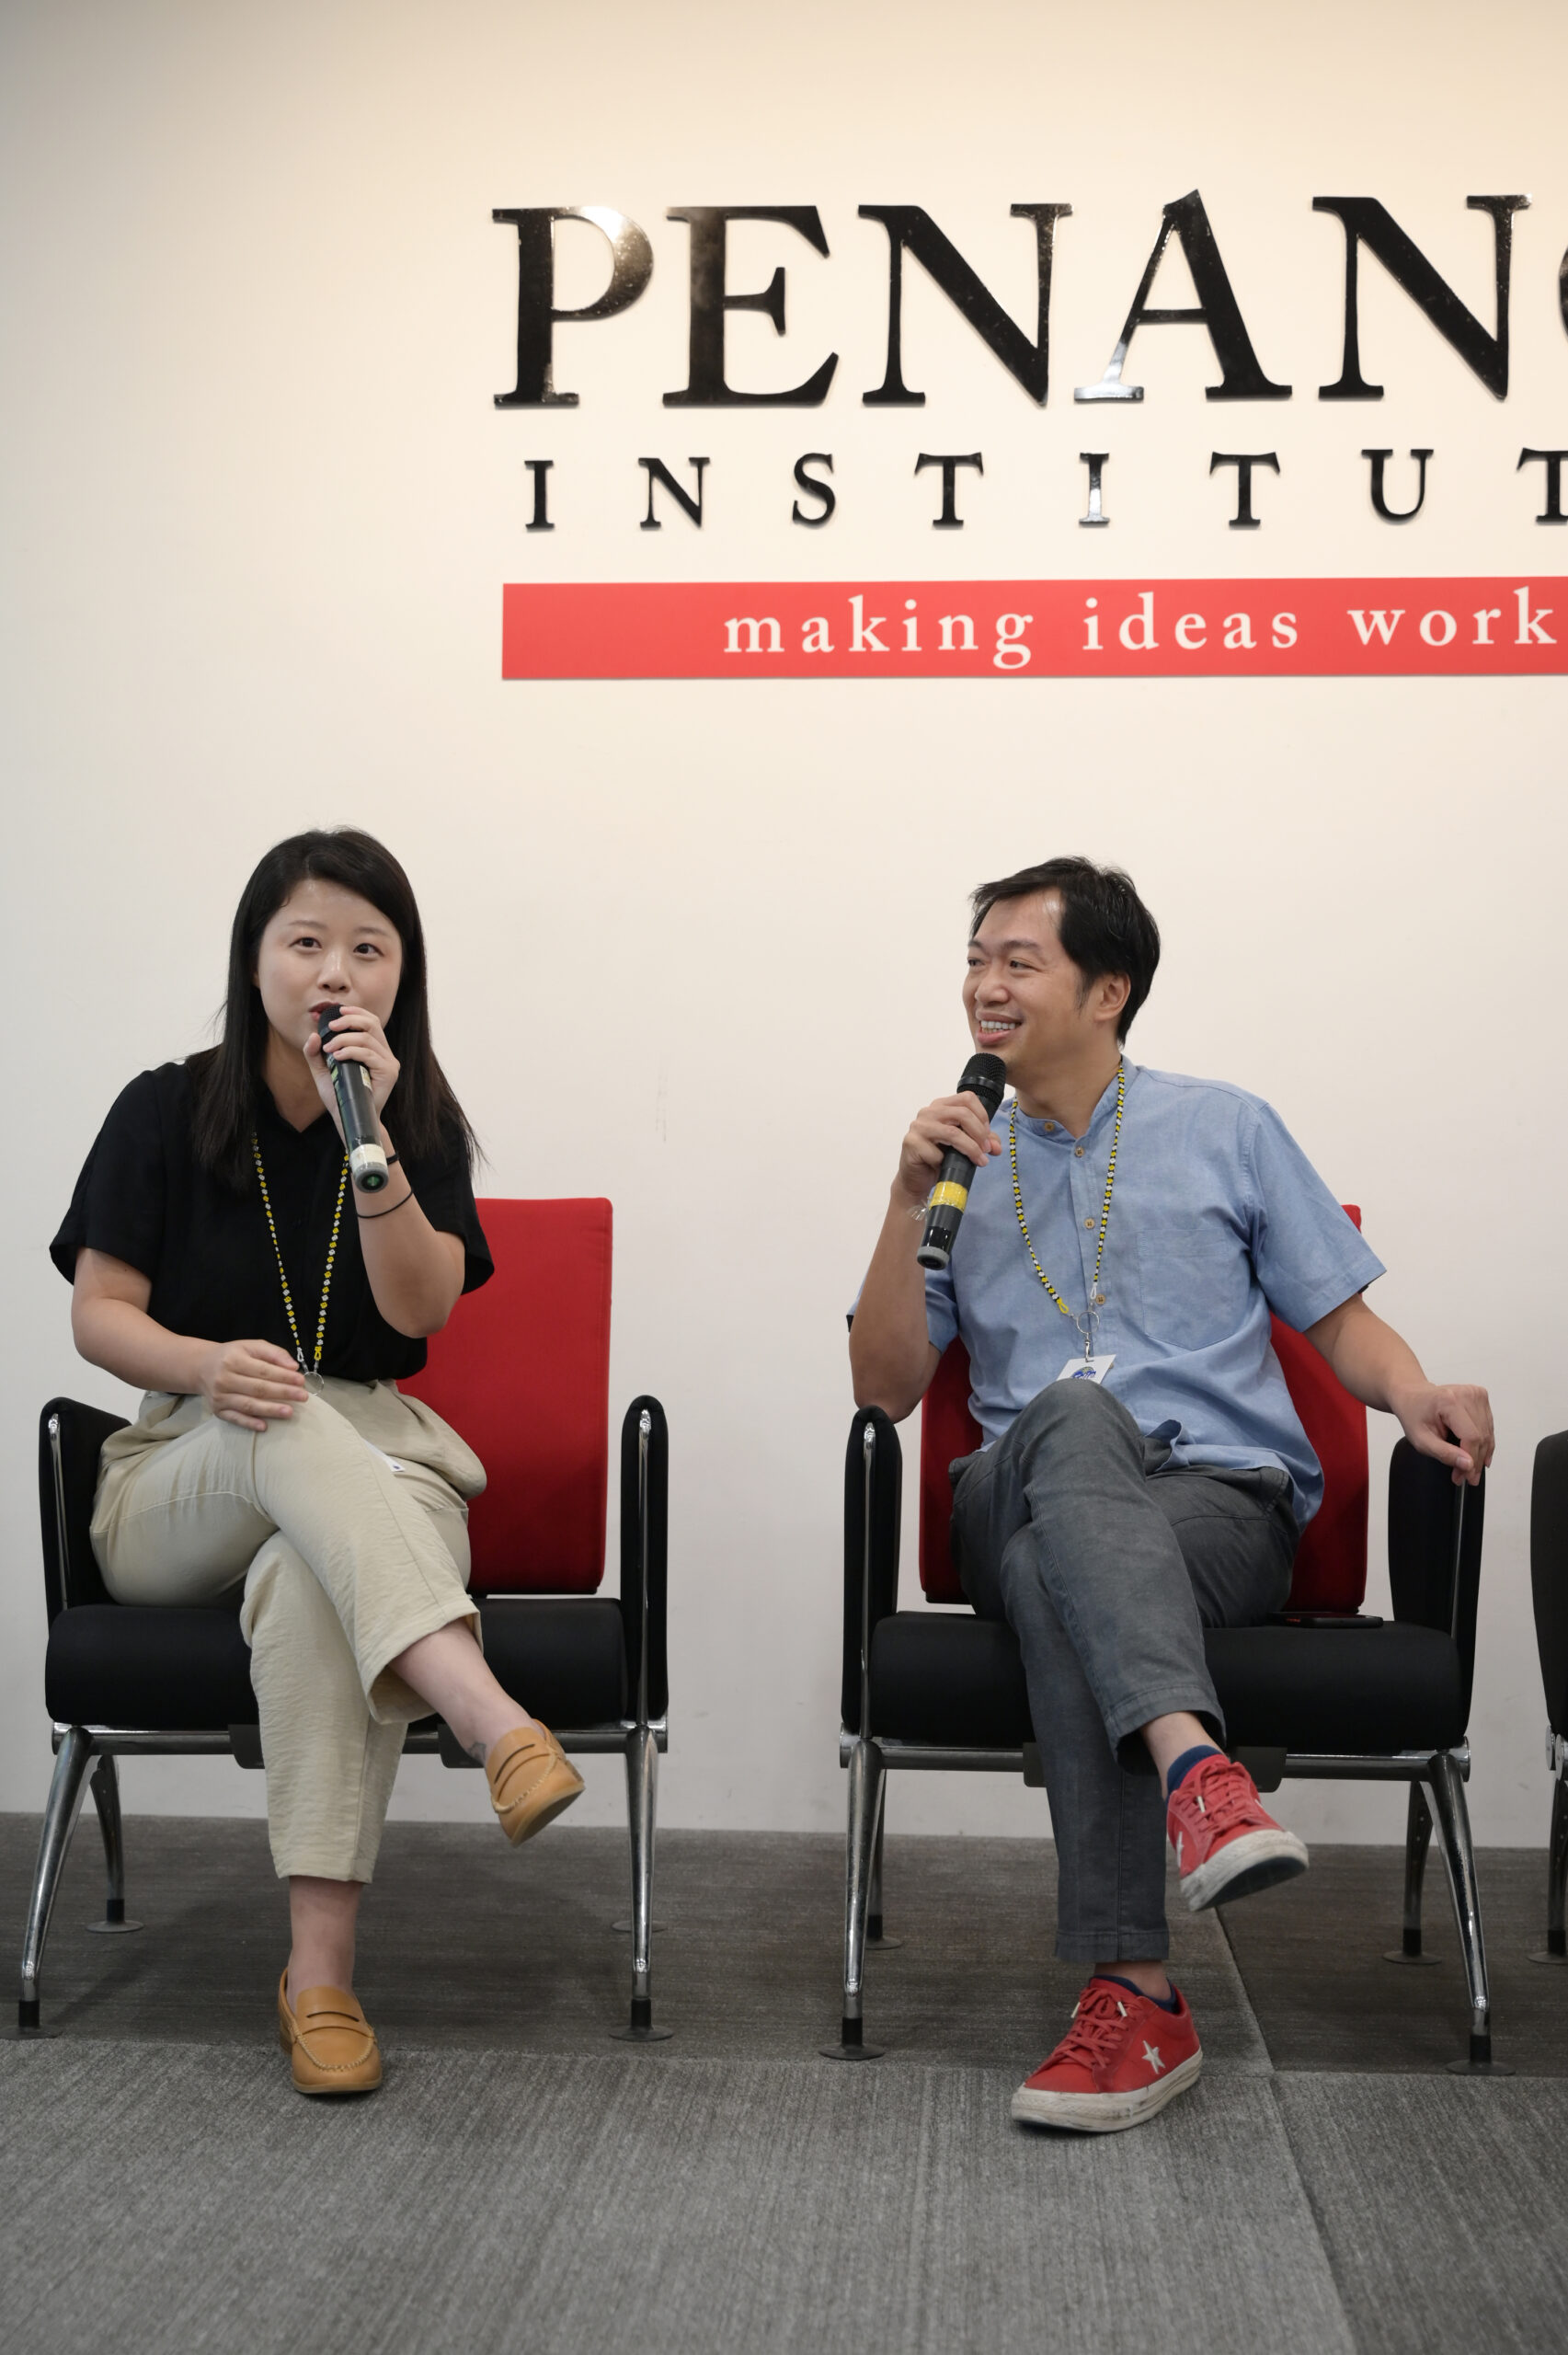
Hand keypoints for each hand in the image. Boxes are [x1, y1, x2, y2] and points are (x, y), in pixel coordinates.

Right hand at [200, 1340, 308, 1432]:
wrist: (202, 1367)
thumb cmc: (233, 1356)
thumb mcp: (251, 1346)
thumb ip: (273, 1353)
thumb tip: (293, 1366)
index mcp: (233, 1359)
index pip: (263, 1370)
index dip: (283, 1376)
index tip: (301, 1381)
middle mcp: (224, 1379)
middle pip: (258, 1388)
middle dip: (283, 1393)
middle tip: (303, 1397)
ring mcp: (220, 1397)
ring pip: (248, 1405)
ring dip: (270, 1410)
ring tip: (289, 1412)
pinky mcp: (217, 1411)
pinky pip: (235, 1419)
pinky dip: (249, 1423)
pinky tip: (264, 1426)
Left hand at [303, 1004, 399, 1137]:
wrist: (349, 1119)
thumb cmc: (339, 1095)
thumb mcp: (323, 1071)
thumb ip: (315, 1054)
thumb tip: (313, 1035)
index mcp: (375, 1049)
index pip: (370, 1021)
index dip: (356, 1012)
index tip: (338, 1011)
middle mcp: (385, 1053)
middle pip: (372, 1023)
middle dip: (349, 1020)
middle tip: (330, 1027)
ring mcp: (389, 1063)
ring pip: (367, 1038)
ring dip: (344, 1039)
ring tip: (329, 1049)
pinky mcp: (389, 1073)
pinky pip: (369, 1054)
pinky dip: (351, 1051)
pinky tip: (338, 1056)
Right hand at [894, 1091, 1001, 1211]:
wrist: (917, 1179)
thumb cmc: (939, 1159)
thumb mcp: (964, 1147)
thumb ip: (981, 1141)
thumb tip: (996, 1146)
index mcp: (941, 1106)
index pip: (967, 1098)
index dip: (982, 1115)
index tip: (987, 1134)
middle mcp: (928, 1112)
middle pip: (962, 1113)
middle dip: (980, 1133)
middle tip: (986, 1149)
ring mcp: (918, 1127)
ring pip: (952, 1133)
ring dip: (970, 1148)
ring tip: (979, 1160)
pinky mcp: (912, 1143)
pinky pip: (937, 1152)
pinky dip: (948, 1162)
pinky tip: (949, 1167)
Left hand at [1387, 1380, 1494, 1486]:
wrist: (1413, 1396)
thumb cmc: (1414, 1415)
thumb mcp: (1420, 1440)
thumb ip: (1444, 1453)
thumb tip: (1468, 1464)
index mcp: (1449, 1401)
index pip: (1471, 1436)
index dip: (1472, 1460)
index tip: (1467, 1477)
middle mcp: (1466, 1395)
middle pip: (1481, 1437)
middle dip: (1475, 1462)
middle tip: (1467, 1477)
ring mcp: (1475, 1394)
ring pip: (1488, 1433)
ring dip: (1481, 1455)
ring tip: (1469, 1469)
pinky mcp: (1481, 1396)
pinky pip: (1488, 1426)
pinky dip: (1484, 1443)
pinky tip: (1477, 1454)